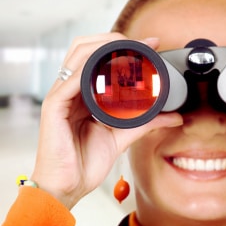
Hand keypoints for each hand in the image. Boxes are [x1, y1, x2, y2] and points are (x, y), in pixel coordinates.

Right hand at [30, 33, 181, 208]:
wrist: (67, 187)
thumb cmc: (85, 162)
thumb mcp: (122, 136)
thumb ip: (145, 122)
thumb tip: (172, 116)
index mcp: (83, 93)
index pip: (97, 58)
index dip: (121, 46)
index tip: (151, 45)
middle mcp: (70, 90)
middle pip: (84, 48)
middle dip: (112, 39)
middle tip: (139, 43)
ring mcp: (60, 96)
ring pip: (76, 57)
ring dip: (101, 46)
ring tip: (126, 48)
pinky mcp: (53, 108)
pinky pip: (69, 82)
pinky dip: (87, 70)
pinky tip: (105, 68)